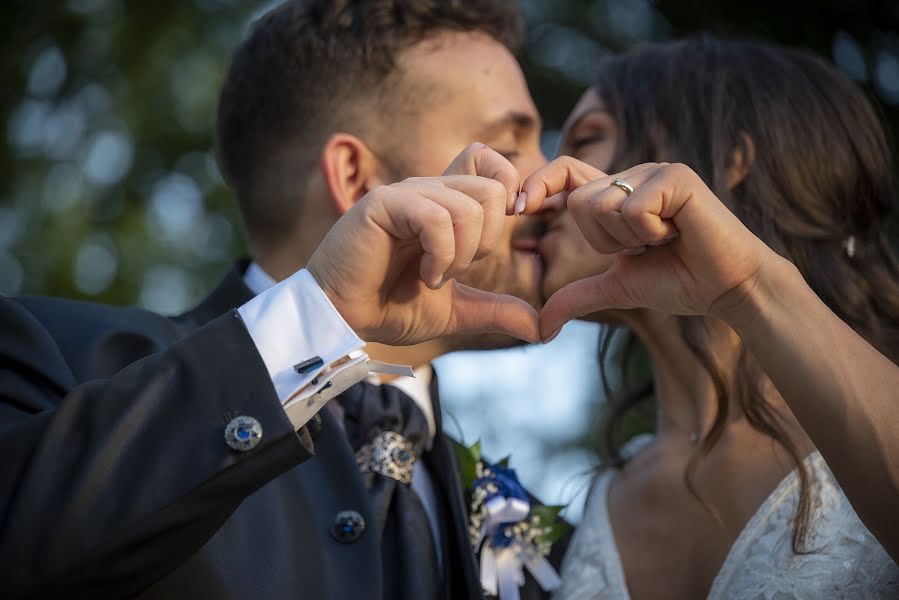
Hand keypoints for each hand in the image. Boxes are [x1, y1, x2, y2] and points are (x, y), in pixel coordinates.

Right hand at [307, 143, 540, 344]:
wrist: (344, 319)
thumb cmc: (390, 308)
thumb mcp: (455, 311)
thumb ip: (496, 312)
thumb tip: (541, 329)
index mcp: (446, 204)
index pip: (490, 162)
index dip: (510, 191)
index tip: (501, 234)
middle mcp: (428, 190)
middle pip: (493, 188)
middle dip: (487, 241)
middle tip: (456, 270)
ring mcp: (406, 194)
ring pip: (468, 205)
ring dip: (460, 254)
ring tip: (434, 277)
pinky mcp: (384, 204)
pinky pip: (437, 217)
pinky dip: (440, 255)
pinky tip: (423, 275)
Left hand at [520, 159, 777, 337]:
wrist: (727, 289)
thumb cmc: (679, 282)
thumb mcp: (616, 287)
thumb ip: (576, 296)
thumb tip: (539, 328)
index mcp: (618, 194)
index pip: (566, 172)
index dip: (538, 183)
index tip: (518, 210)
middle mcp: (634, 175)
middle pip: (579, 202)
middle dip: (605, 240)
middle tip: (645, 247)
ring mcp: (656, 171)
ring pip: (603, 205)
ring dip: (630, 239)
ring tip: (665, 240)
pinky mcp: (676, 177)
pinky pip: (633, 210)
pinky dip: (650, 233)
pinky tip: (679, 234)